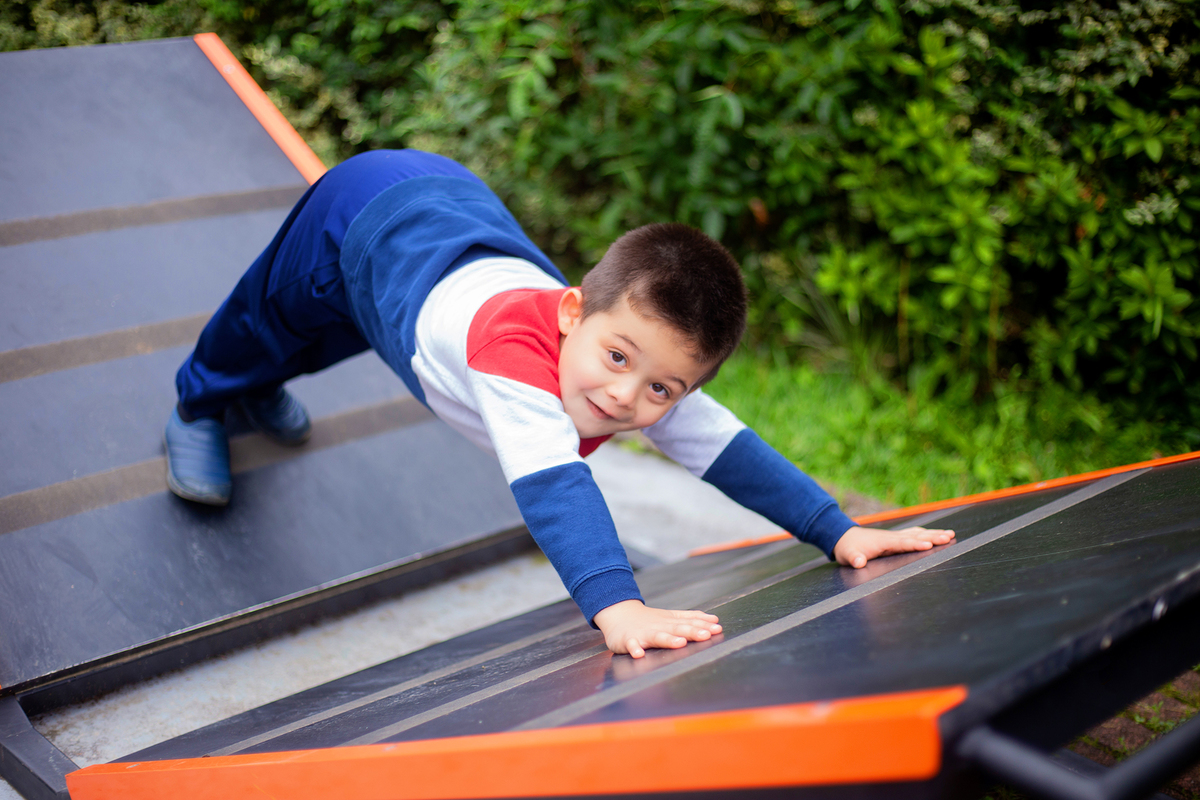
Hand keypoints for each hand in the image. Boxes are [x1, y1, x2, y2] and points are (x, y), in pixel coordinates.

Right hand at [592, 599, 721, 657]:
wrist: (618, 614)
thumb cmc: (648, 619)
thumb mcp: (671, 616)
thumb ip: (691, 618)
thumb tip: (714, 620)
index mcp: (670, 622)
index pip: (689, 623)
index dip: (703, 626)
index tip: (717, 629)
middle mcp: (659, 627)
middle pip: (677, 629)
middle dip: (691, 632)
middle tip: (706, 635)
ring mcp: (643, 634)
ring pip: (657, 637)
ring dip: (668, 639)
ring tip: (679, 643)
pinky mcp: (628, 640)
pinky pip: (631, 645)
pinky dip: (634, 649)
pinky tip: (639, 654)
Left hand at [833, 525, 955, 568]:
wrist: (844, 537)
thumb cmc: (847, 549)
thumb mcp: (847, 555)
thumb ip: (853, 559)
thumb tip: (858, 562)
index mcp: (883, 542)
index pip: (902, 543)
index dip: (915, 544)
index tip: (928, 545)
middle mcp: (892, 537)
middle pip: (915, 536)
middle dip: (932, 537)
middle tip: (949, 537)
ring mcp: (895, 536)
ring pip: (918, 534)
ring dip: (934, 534)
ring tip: (951, 535)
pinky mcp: (896, 537)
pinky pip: (915, 534)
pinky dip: (927, 533)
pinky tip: (938, 534)